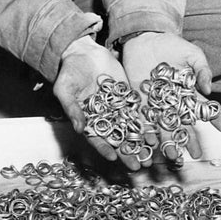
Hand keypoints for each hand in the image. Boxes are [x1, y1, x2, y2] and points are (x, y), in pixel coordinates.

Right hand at [54, 36, 148, 169]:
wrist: (83, 53)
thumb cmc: (69, 72)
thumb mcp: (65, 90)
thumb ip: (72, 109)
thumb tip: (78, 129)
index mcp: (87, 120)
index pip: (96, 138)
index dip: (105, 149)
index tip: (114, 158)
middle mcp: (103, 118)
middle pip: (117, 139)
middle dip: (128, 153)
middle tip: (138, 166)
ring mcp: (117, 109)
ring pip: (130, 130)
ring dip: (140, 143)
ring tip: (151, 155)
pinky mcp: (127, 98)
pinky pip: (138, 114)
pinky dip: (146, 125)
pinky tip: (155, 135)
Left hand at [121, 32, 220, 159]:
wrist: (146, 38)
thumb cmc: (172, 45)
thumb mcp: (192, 54)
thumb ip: (202, 70)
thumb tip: (209, 90)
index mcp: (188, 93)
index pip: (203, 109)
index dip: (214, 119)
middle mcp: (174, 103)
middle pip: (183, 125)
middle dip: (190, 140)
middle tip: (196, 155)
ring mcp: (157, 104)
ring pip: (164, 127)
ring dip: (168, 142)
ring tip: (173, 156)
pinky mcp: (140, 102)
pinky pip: (144, 120)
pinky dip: (147, 131)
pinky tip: (150, 143)